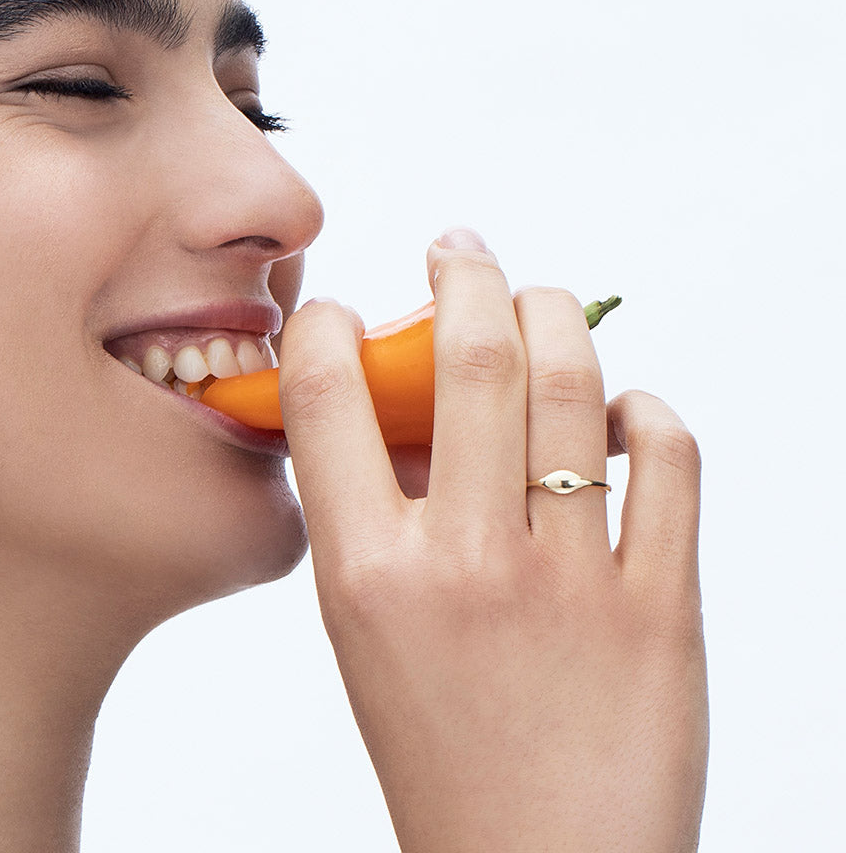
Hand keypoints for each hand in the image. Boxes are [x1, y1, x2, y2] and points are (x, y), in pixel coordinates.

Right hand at [279, 229, 707, 851]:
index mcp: (368, 574)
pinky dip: (649, 410)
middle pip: (470, 356)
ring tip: (538, 299)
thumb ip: (376, 514)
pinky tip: (625, 409)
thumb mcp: (366, 632)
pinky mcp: (660, 605)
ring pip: (575, 384)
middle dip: (465, 273)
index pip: (326, 395)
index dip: (328, 326)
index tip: (344, 313)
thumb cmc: (438, 746)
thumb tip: (408, 408)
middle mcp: (466, 563)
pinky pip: (670, 458)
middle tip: (460, 250)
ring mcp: (571, 580)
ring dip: (555, 315)